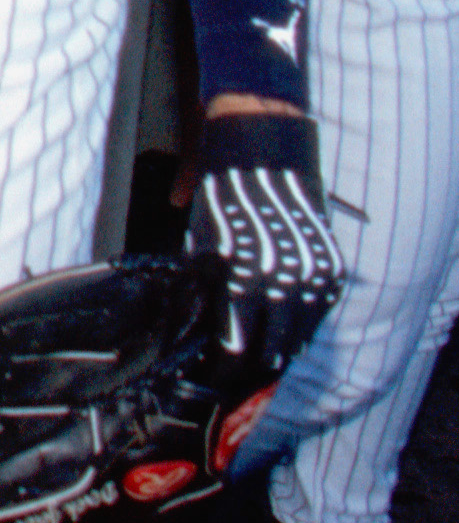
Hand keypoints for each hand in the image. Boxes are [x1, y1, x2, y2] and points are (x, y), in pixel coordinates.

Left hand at [189, 126, 342, 376]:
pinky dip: (303, 326)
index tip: (212, 378)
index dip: (223, 368)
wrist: (261, 143)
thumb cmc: (217, 187)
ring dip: (279, 351)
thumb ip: (200, 279)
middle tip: (235, 377)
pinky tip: (288, 336)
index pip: (235, 346)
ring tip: (261, 363)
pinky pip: (319, 311)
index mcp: (240, 277)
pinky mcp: (329, 263)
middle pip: (269, 350)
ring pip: (299, 336)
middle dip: (250, 367)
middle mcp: (280, 281)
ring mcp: (310, 274)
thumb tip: (193, 317)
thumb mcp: (199, 236)